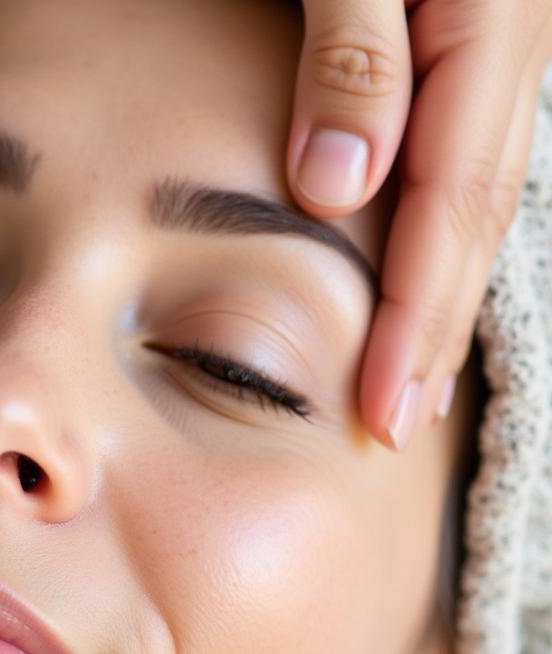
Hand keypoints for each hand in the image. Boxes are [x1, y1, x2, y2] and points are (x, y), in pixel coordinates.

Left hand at [286, 0, 551, 450]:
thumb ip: (351, 56)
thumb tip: (335, 193)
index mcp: (490, 23)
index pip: (452, 208)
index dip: (415, 319)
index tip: (380, 410)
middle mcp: (508, 44)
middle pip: (475, 220)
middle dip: (435, 332)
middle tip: (397, 424)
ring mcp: (493, 44)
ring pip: (473, 197)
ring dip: (441, 297)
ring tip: (414, 377)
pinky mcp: (463, 42)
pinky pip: (457, 161)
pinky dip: (435, 233)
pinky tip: (415, 272)